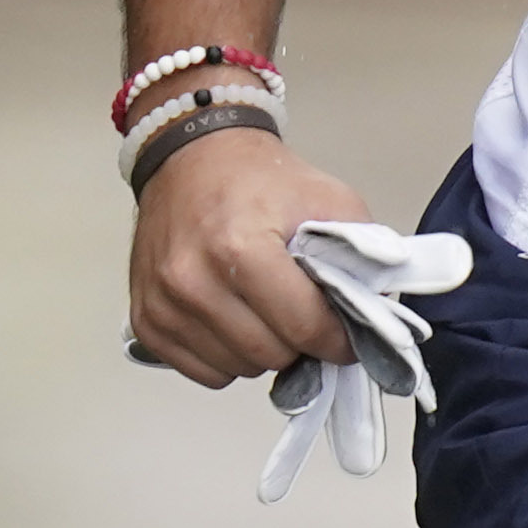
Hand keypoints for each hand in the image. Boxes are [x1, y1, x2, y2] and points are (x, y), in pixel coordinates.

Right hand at [127, 122, 374, 383]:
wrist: (192, 156)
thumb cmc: (256, 179)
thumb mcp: (328, 198)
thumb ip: (362, 253)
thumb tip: (380, 311)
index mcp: (241, 247)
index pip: (305, 328)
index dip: (337, 340)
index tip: (346, 337)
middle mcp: (193, 280)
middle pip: (272, 355)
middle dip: (299, 343)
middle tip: (304, 316)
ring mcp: (165, 304)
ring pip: (238, 370)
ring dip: (263, 352)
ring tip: (266, 311)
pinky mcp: (147, 320)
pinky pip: (204, 372)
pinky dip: (226, 356)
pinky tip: (234, 319)